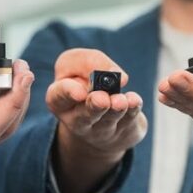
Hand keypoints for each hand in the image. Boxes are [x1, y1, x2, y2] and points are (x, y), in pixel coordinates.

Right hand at [47, 48, 146, 164]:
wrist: (100, 110)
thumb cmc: (85, 79)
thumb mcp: (79, 63)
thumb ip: (90, 61)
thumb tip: (115, 73)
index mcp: (59, 101)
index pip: (59, 97)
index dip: (69, 93)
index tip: (80, 92)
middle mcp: (77, 120)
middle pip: (84, 116)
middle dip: (94, 106)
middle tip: (101, 99)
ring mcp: (101, 130)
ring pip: (108, 120)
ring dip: (115, 108)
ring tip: (120, 101)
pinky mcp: (124, 130)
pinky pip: (129, 120)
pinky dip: (133, 109)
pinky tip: (133, 101)